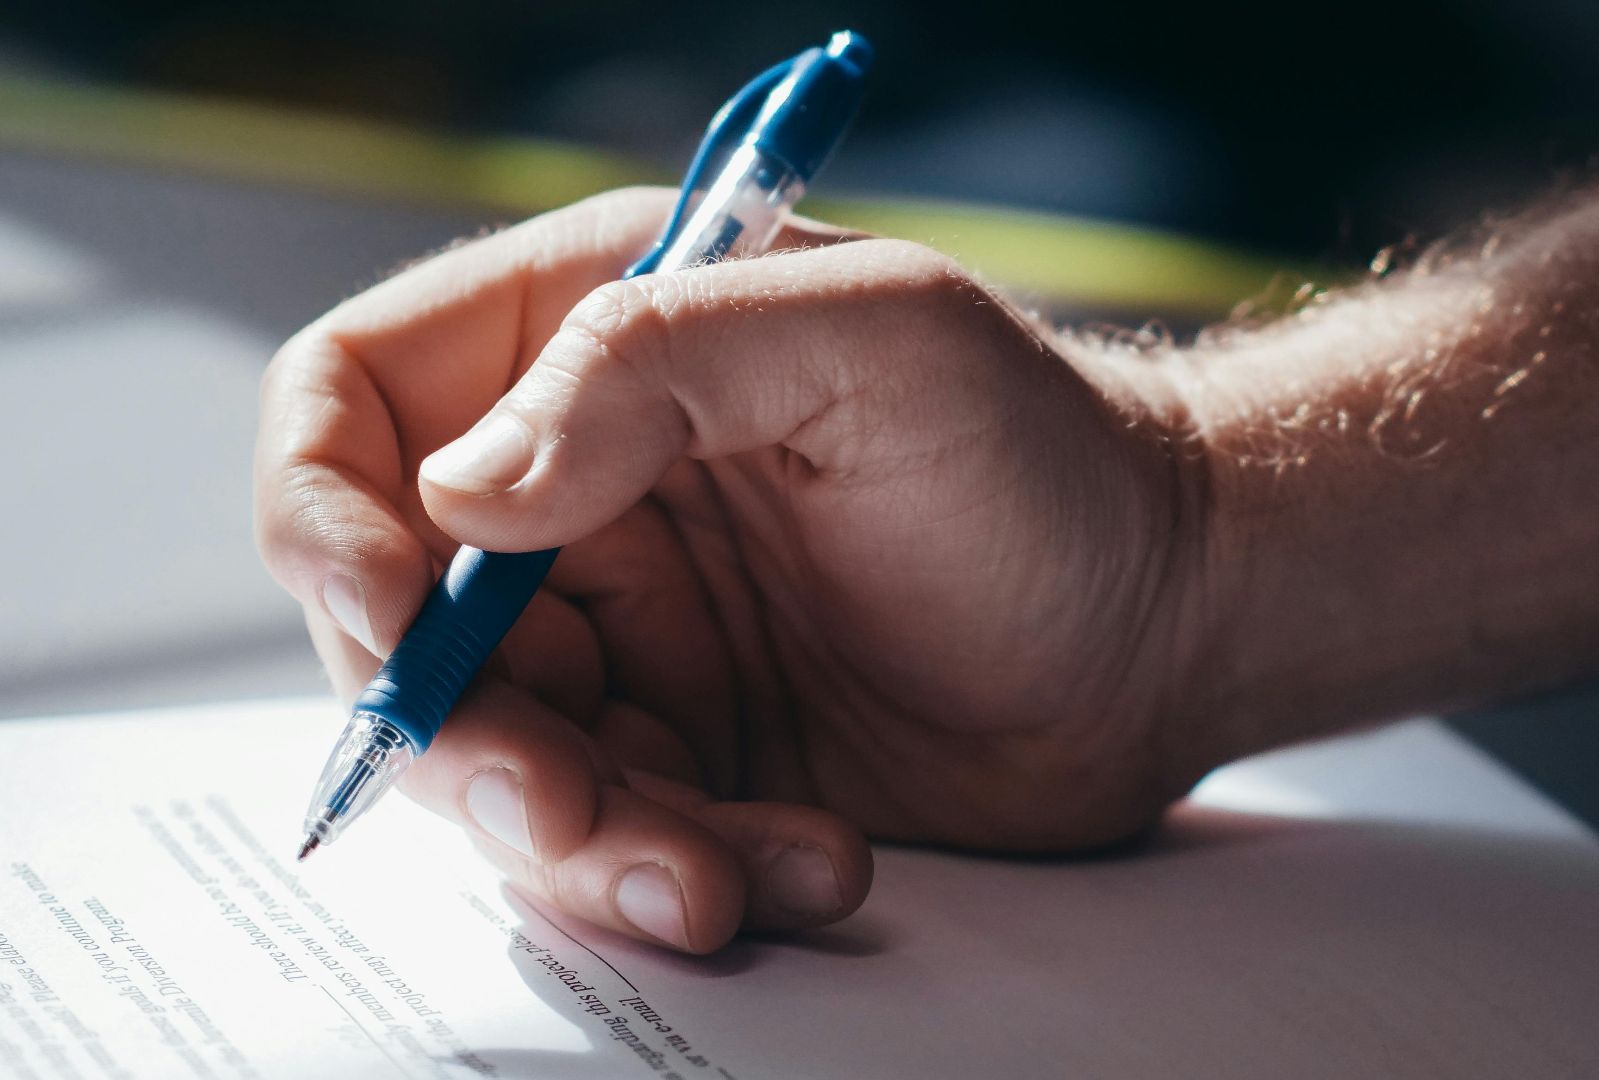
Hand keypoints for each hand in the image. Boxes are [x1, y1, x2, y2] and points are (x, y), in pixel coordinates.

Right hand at [255, 189, 1210, 952]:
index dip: (324, 513)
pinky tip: (808, 860)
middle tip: (563, 809)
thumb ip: (654, 364)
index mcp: (596, 342)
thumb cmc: (1045, 455)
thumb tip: (462, 490)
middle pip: (396, 619)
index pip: (357, 398)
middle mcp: (584, 486)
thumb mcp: (874, 345)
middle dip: (459, 737)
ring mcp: (630, 629)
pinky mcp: (687, 746)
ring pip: (494, 757)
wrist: (1168, 620)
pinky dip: (679, 873)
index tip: (394, 621)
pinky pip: (609, 835)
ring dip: (576, 842)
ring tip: (710, 879)